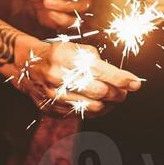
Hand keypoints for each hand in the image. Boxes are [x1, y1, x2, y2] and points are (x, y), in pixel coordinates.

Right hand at [17, 41, 141, 118]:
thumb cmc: (57, 54)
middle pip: (99, 92)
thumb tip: (122, 79)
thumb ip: (97, 61)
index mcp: (65, 58)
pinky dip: (94, 111)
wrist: (27, 65)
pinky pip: (80, 115)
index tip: (136, 83)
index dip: (122, 79)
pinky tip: (98, 103)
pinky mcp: (52, 110)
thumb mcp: (75, 49)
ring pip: (92, 107)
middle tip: (125, 91)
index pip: (101, 72)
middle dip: (118, 93)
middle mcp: (57, 78)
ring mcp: (54, 96)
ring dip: (108, 105)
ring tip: (113, 98)